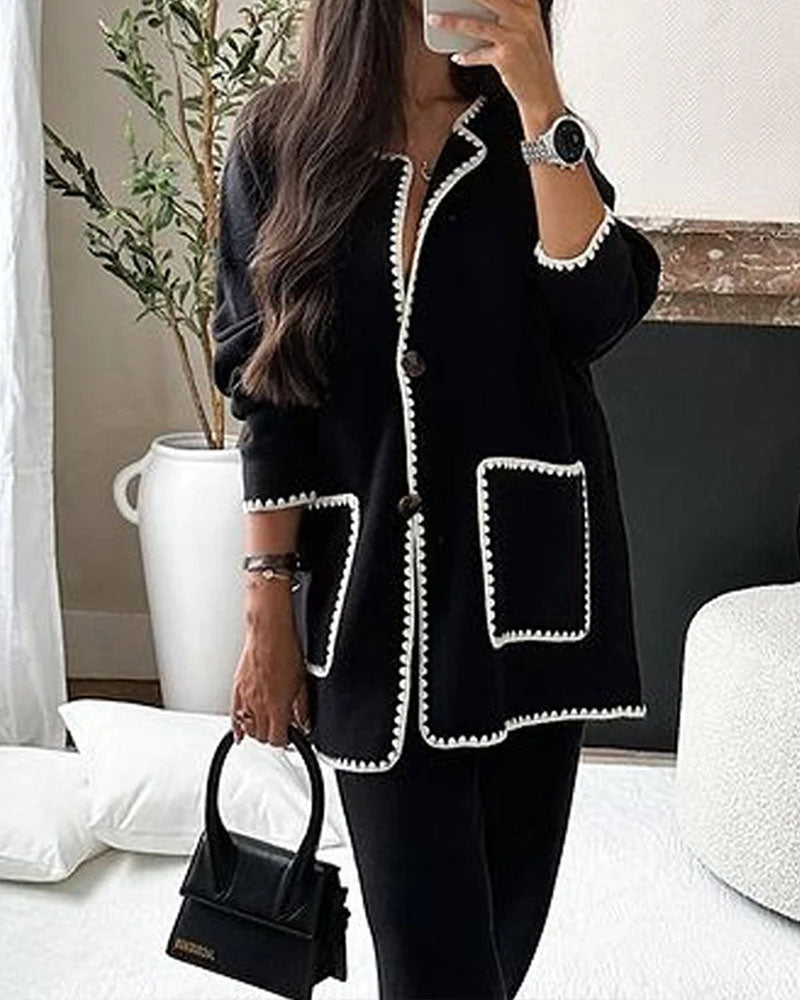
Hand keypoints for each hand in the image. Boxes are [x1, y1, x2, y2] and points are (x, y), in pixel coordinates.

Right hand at [230, 596, 310, 747]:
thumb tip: (305, 723)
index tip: (290, 737)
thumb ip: (302, 708)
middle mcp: (258, 705)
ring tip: (266, 724)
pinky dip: (237, 726)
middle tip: (280, 728)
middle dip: (272, 735)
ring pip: (247, 729)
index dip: (286, 742)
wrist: (268, 632)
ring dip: (257, 730)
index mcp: (277, 705)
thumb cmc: (286, 651)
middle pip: (261, 737)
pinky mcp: (236, 688)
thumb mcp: (302, 682)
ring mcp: (245, 698)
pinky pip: (233, 715)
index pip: (277, 740)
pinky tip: (240, 731)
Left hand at [427, 0, 565, 130]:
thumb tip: (470, 9)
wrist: (542, 93)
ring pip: (476, 25)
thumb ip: (505, 17)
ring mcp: (515, 37)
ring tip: (434, 19)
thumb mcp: (524, 32)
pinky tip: (458, 57)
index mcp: (529, 7)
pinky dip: (467, 57)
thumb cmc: (530, 62)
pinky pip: (478, 54)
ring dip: (451, 22)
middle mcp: (524, 18)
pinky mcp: (506, 57)